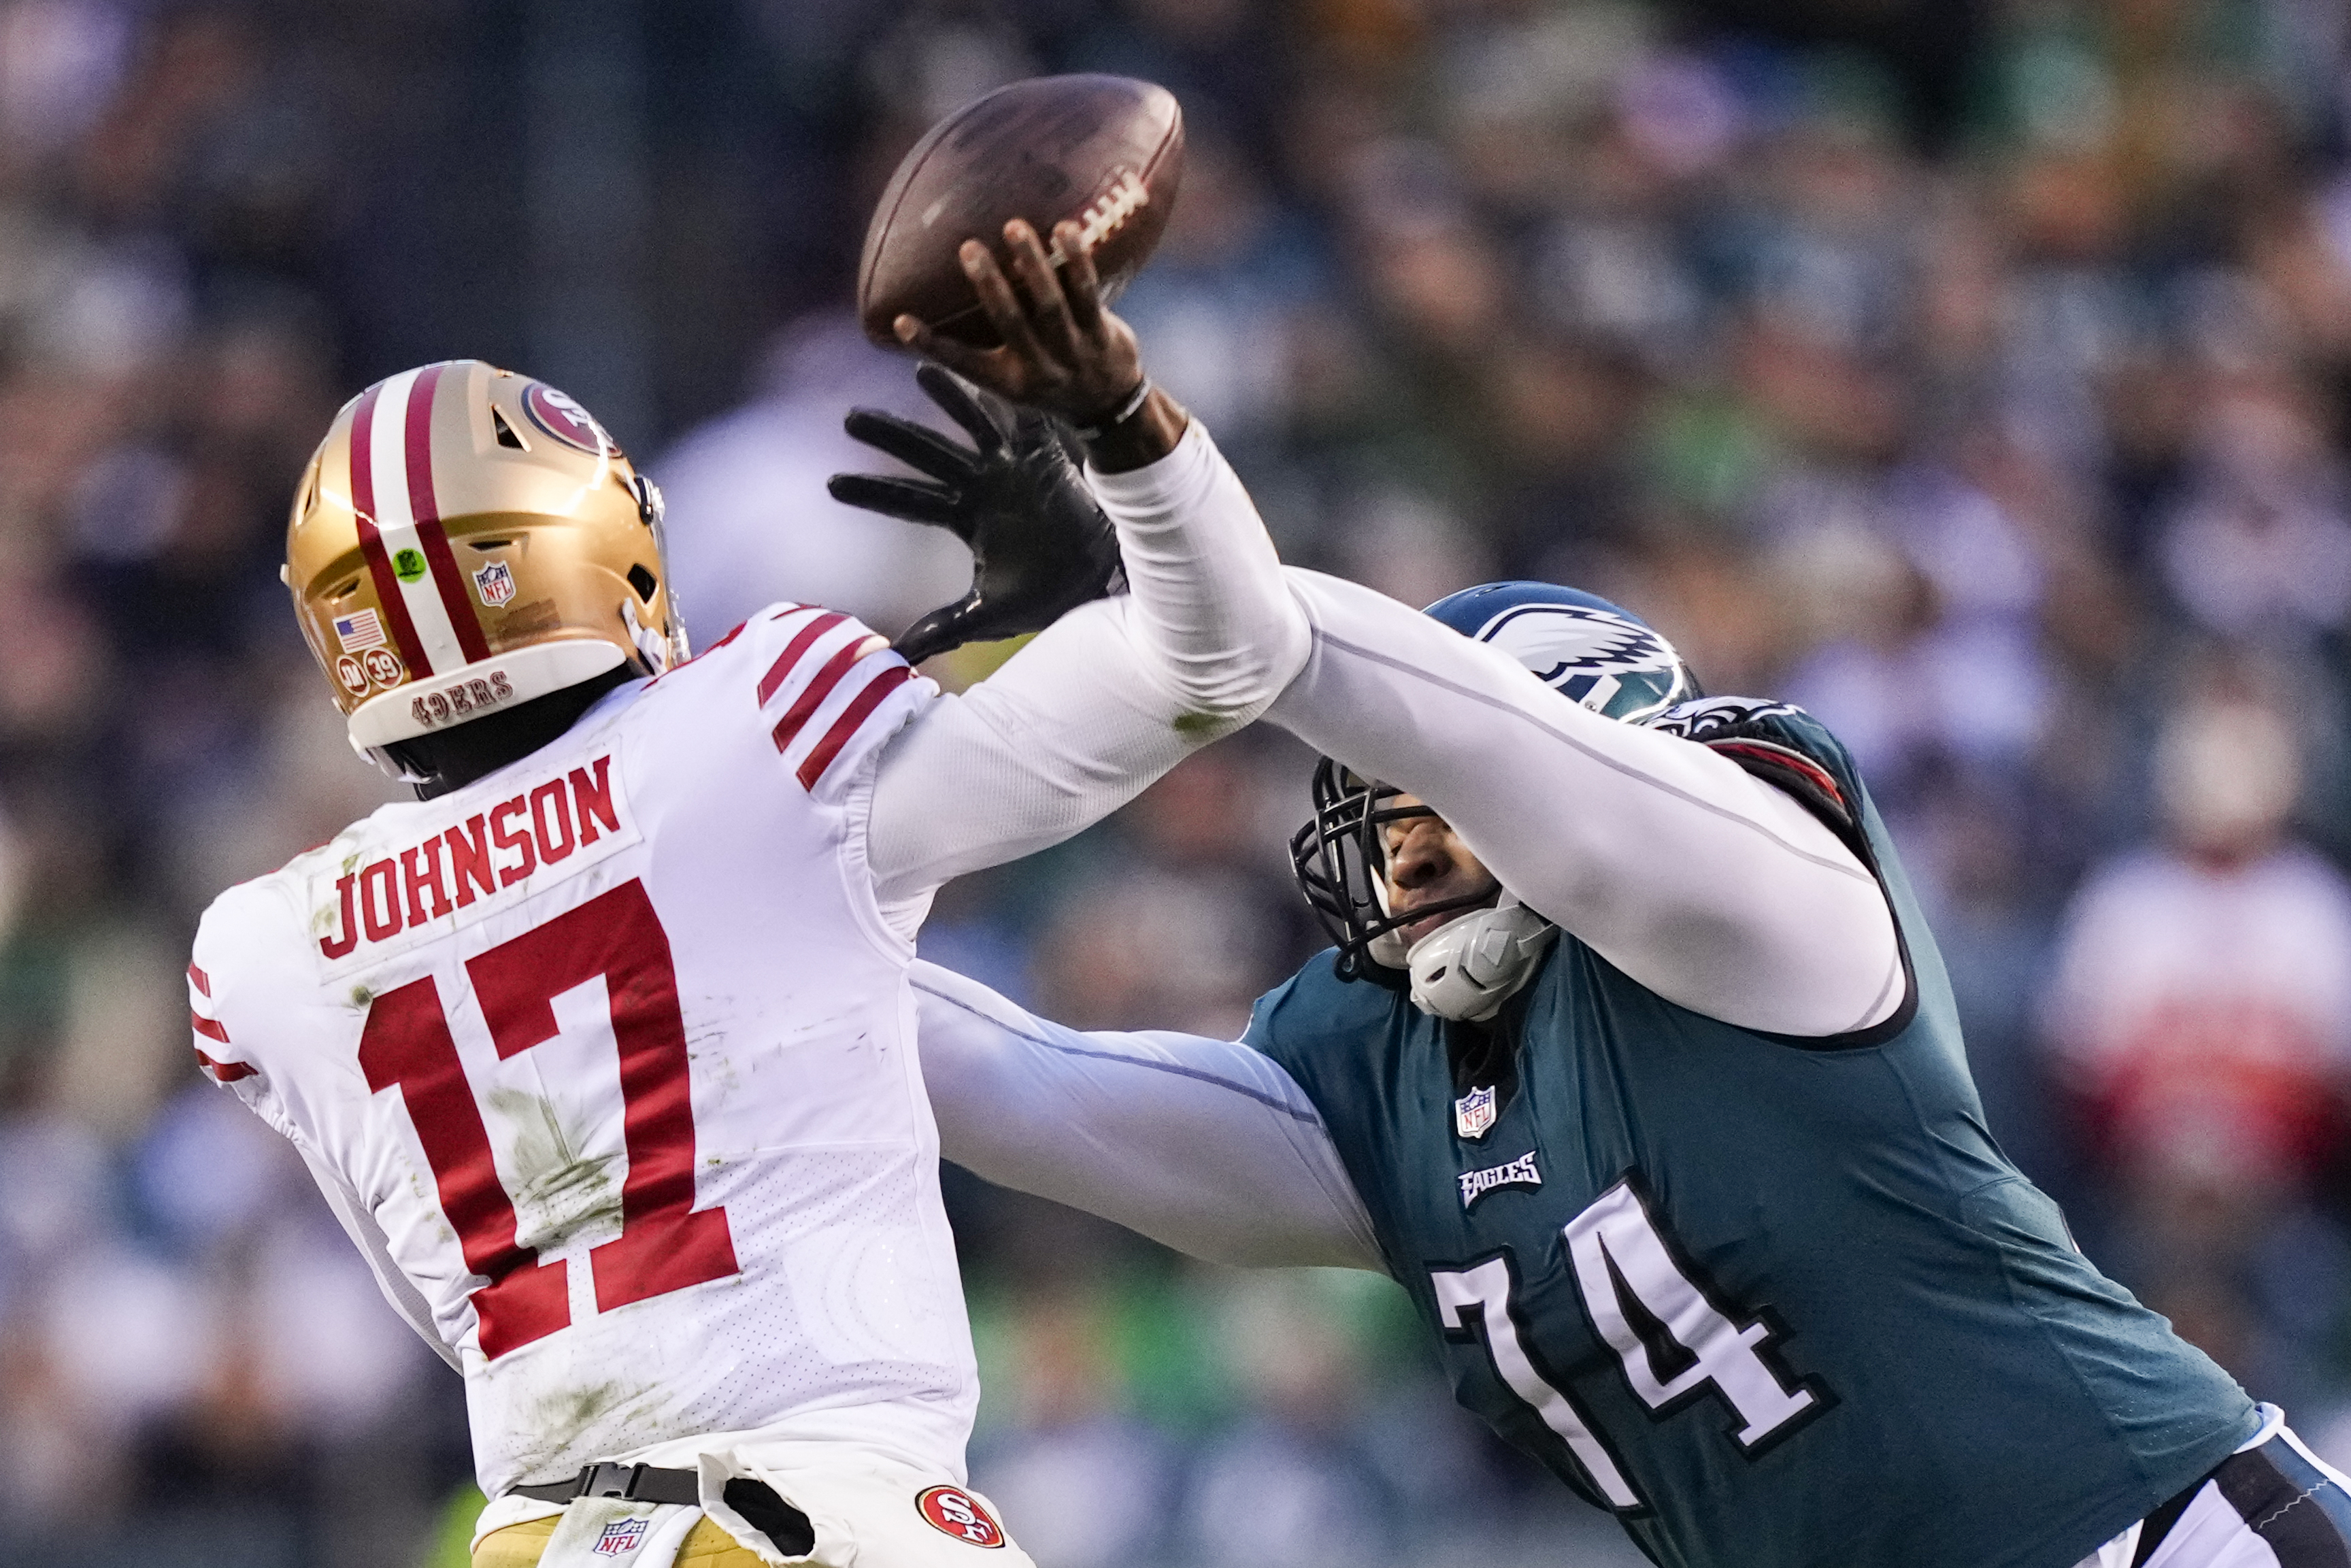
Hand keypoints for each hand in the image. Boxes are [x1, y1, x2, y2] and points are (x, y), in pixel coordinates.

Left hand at [828, 363, 1124, 665]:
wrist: (1104, 581)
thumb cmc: (1049, 594)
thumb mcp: (990, 615)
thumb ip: (945, 626)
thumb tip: (900, 654)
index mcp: (965, 516)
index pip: (909, 500)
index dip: (872, 492)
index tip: (830, 485)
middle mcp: (983, 485)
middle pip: (927, 454)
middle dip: (891, 435)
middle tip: (850, 418)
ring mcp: (1015, 468)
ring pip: (973, 424)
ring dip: (949, 397)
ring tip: (921, 368)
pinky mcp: (1048, 459)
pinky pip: (1027, 422)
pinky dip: (1013, 401)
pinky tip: (994, 372)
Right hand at [892, 219, 1186, 472]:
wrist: (1110, 409)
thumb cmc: (1047, 380)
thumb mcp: (1013, 379)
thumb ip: (982, 351)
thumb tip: (935, 311)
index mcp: (1008, 381)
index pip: (963, 363)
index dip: (930, 345)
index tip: (901, 321)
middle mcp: (1039, 368)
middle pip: (1010, 324)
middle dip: (989, 286)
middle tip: (969, 248)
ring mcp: (1073, 352)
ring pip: (1051, 305)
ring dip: (1032, 265)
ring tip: (1015, 227)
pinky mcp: (1102, 334)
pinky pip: (1089, 294)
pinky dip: (1076, 261)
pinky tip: (1065, 230)